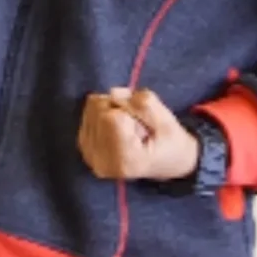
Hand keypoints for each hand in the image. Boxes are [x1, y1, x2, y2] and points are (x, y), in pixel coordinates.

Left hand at [77, 87, 200, 183]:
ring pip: (92, 107)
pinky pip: (87, 112)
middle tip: (138, 123)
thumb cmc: (171, 143)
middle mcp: (102, 162)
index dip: (130, 109)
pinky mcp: (85, 149)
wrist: (168, 163)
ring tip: (129, 126)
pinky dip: (104, 112)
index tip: (144, 123)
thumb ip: (144, 104)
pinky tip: (117, 127)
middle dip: (120, 107)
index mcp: (125, 160)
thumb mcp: (168, 122)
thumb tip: (112, 93)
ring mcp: (91, 157)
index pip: (112, 117)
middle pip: (99, 109)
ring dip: (112, 108)